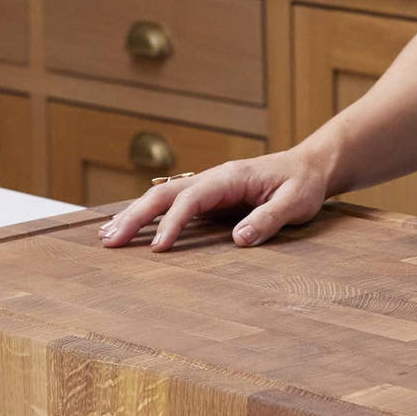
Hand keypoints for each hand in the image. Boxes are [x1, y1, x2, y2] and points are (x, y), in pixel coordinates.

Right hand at [96, 148, 331, 252]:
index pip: (192, 198)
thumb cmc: (303, 184)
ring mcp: (209, 187)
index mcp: (231, 177)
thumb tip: (239, 240)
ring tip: (106, 236)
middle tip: (110, 241)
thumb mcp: (295, 202)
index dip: (173, 222)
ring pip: (163, 197)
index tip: (158, 248)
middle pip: (166, 194)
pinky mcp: (210, 198)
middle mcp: (214, 178)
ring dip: (134, 215)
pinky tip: (129, 227)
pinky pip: (173, 205)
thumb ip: (269, 219)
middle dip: (136, 216)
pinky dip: (149, 215)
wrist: (310, 166)